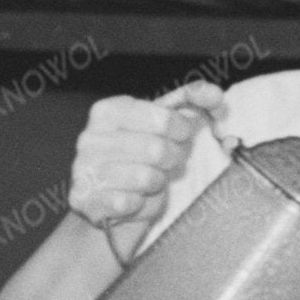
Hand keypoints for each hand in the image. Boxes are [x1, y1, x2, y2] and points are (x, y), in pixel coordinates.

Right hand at [67, 85, 227, 240]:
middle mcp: (90, 138)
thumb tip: (215, 93)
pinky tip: (133, 200)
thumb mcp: (162, 125)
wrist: (112, 206)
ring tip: (147, 182)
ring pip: (146, 178)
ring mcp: (84, 170)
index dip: (182, 132)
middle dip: (171, 161)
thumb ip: (189, 102)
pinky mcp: (85, 201)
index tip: (181, 137)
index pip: (164, 119)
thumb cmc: (141, 159)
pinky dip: (142, 205)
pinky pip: (132, 203)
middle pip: (158, 150)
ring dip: (157, 185)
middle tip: (164, 163)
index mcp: (108, 111)